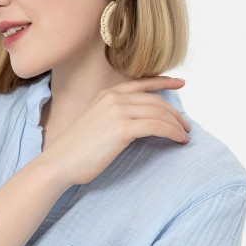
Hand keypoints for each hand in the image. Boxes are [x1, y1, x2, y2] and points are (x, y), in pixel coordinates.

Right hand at [41, 77, 190, 186]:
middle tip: (185, 125)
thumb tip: (138, 122)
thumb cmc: (76, 151)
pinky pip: (157, 126)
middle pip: (155, 100)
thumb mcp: (96, 124)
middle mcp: (113, 98)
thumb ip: (114, 116)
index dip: (164, 82)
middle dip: (175, 113)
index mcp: (106, 94)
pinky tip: (179, 140)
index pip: (141, 83)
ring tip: (185, 135)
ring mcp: (118, 111)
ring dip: (177, 124)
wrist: (59, 163)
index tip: (181, 83)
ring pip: (159, 113)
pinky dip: (172, 132)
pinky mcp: (122, 128)